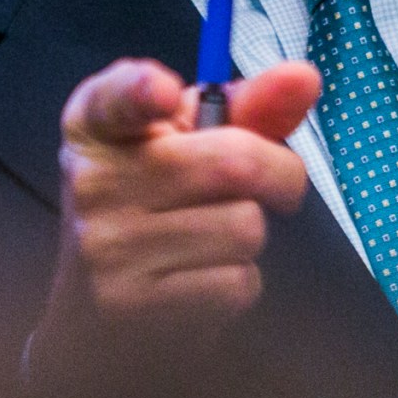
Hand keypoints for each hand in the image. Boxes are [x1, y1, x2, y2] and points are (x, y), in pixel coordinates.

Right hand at [39, 57, 320, 343]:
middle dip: (281, 174)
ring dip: (251, 235)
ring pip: (245, 226)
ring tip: (214, 241)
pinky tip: (202, 281)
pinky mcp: (134, 305)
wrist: (98, 321)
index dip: (142, 90)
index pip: (114, 97)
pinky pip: (237, 281)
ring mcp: (108, 246)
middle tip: (278, 188)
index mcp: (96, 126)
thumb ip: (244, 109)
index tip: (166, 91)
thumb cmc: (154, 211)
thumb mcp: (184, 147)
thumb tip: (305, 75)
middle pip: (232, 162)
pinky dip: (240, 283)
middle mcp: (92, 181)